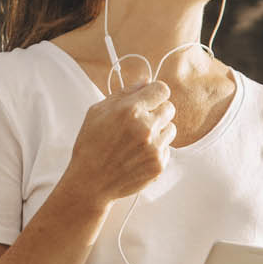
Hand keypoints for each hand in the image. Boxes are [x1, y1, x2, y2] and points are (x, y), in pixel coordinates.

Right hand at [64, 78, 177, 203]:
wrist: (91, 182)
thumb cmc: (91, 145)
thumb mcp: (98, 111)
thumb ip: (124, 93)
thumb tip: (146, 81)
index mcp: (130, 110)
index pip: (162, 90)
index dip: (155, 93)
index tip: (150, 99)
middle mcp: (145, 128)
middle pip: (170, 108)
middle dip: (157, 112)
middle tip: (142, 121)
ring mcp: (154, 148)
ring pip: (171, 129)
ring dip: (159, 131)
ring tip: (139, 140)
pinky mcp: (159, 164)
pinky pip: (167, 148)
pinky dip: (157, 149)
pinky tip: (138, 155)